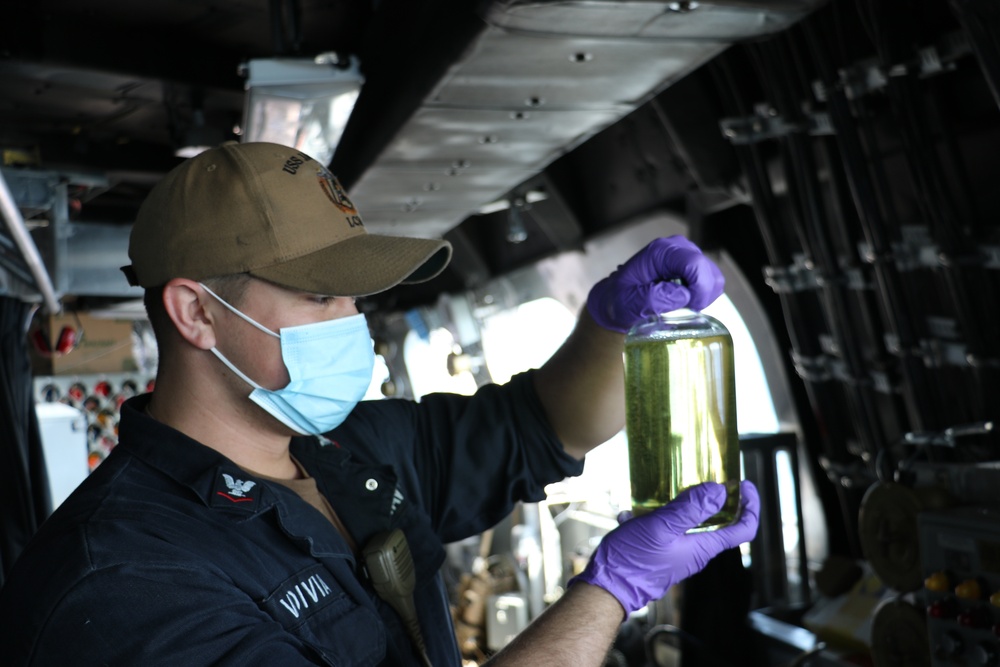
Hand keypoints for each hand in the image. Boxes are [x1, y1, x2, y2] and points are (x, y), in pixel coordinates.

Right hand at [568, 480, 759, 616]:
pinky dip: (652, 517)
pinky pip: (664, 529)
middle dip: (714, 498)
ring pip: (688, 523)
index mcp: (701, 547)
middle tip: (705, 476)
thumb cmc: (633, 559)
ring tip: (660, 490)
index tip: (744, 484)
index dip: (750, 506)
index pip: (742, 529)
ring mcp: (676, 553)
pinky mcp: (659, 552)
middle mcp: (693, 551)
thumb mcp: (660, 527)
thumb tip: (719, 491)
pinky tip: (630, 513)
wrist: (606, 586)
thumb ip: (690, 509)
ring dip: (679, 504)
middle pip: (718, 523)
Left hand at [586, 236, 724, 332]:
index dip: (699, 288)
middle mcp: (677, 247)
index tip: (689, 306)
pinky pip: (711, 281)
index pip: (695, 264)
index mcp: (660, 252)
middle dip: (701, 294)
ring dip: (702, 296)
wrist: (616, 299)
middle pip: (708, 271)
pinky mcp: (692, 265)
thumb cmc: (620, 300)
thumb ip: (654, 298)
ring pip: (713, 277)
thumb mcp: (629, 303)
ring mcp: (687, 254)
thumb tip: (683, 295)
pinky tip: (684, 300)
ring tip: (680, 304)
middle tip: (682, 308)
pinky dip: (702, 294)